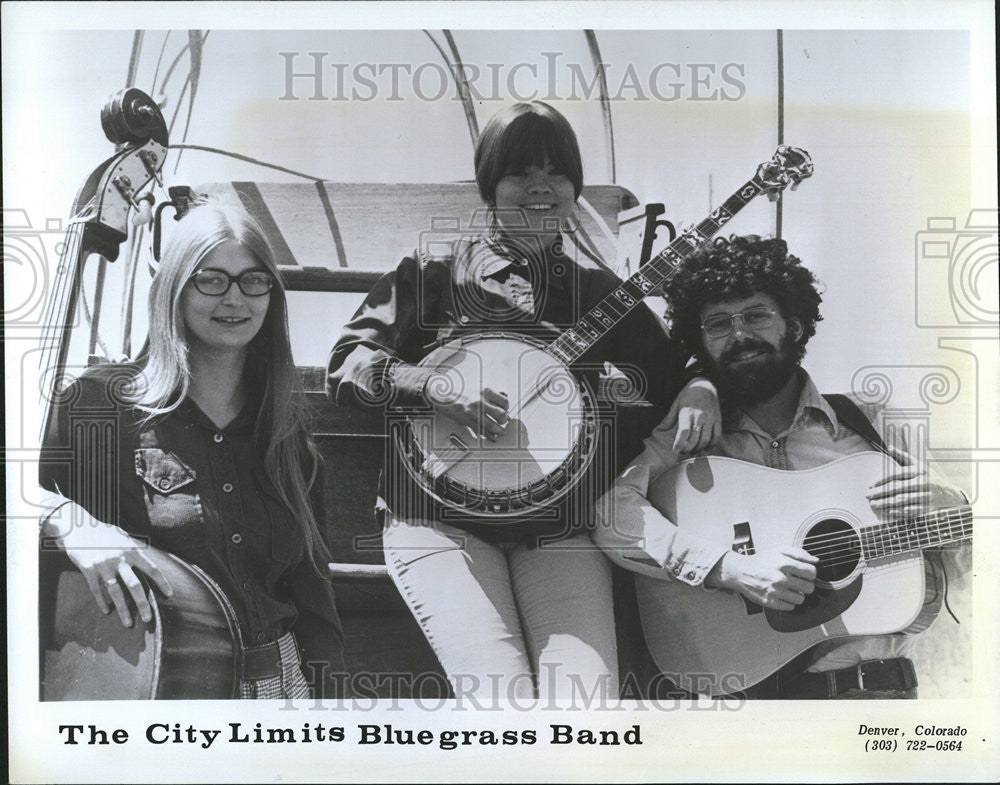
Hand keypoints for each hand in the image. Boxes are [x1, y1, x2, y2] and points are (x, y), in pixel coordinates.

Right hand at [43, 501, 172, 627]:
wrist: (78, 528)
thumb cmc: (103, 533)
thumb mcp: (123, 536)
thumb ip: (134, 547)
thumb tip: (146, 556)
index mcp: (131, 550)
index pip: (151, 568)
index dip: (161, 582)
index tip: (169, 594)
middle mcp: (119, 559)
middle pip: (134, 585)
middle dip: (142, 604)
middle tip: (148, 618)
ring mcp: (104, 566)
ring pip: (116, 592)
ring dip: (123, 610)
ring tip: (128, 623)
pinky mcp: (89, 570)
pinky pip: (97, 590)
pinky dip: (102, 602)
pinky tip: (107, 611)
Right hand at [425, 373, 508, 439]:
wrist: (443, 394)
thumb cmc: (459, 390)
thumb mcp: (478, 385)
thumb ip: (491, 392)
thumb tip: (503, 395)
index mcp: (485, 391)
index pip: (504, 401)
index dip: (506, 407)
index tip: (505, 409)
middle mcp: (481, 402)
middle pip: (501, 414)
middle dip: (504, 420)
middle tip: (503, 421)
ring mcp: (474, 412)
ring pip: (492, 425)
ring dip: (498, 430)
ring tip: (500, 431)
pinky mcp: (467, 421)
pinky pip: (481, 431)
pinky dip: (488, 435)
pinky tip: (490, 435)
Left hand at [664, 377, 721, 453]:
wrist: (705, 385)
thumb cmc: (688, 395)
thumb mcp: (676, 404)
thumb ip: (669, 419)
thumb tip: (659, 429)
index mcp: (687, 413)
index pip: (683, 432)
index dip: (679, 443)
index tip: (676, 450)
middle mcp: (699, 417)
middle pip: (694, 439)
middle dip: (687, 449)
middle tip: (683, 452)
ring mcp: (710, 419)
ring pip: (705, 440)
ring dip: (699, 449)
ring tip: (693, 451)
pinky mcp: (718, 420)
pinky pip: (716, 436)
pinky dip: (711, 444)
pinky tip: (706, 447)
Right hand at [707, 547, 817, 610]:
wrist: (741, 572)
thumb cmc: (761, 561)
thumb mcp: (778, 550)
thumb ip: (799, 553)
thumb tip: (815, 560)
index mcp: (783, 563)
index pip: (811, 572)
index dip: (811, 573)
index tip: (806, 573)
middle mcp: (779, 578)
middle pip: (809, 588)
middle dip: (806, 584)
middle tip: (798, 581)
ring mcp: (774, 592)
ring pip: (800, 599)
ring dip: (797, 594)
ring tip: (790, 589)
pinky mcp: (770, 602)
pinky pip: (790, 607)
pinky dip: (789, 602)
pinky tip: (783, 595)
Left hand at [867, 444, 966, 518]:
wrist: (952, 495)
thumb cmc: (931, 478)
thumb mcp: (920, 465)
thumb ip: (903, 457)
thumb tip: (889, 447)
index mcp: (919, 471)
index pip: (896, 474)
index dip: (881, 480)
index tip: (870, 485)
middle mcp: (923, 482)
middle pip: (897, 488)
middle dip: (880, 492)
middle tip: (868, 496)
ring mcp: (927, 496)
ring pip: (902, 500)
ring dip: (886, 502)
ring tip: (874, 504)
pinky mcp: (929, 508)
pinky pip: (912, 510)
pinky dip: (900, 511)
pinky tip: (889, 511)